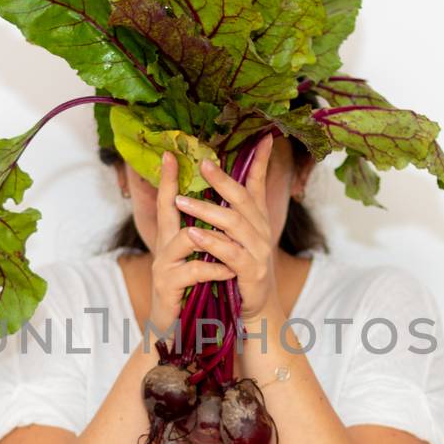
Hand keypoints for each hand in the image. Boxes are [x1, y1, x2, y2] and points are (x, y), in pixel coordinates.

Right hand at [147, 151, 236, 335]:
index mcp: (173, 239)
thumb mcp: (201, 262)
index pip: (169, 202)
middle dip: (177, 185)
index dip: (168, 178)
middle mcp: (164, 247)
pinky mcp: (168, 287)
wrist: (179, 333)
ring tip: (231, 240)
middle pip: (168, 208)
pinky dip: (215, 269)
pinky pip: (195, 270)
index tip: (171, 153)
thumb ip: (208, 239)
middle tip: (189, 162)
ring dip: (212, 237)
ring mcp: (164, 266)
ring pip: (185, 238)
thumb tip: (226, 212)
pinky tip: (227, 271)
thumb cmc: (193, 295)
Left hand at [175, 133, 277, 319]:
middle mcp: (261, 231)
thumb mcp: (237, 236)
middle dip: (222, 179)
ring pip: (234, 224)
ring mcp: (258, 251)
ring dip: (207, 210)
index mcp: (257, 219)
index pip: (258, 184)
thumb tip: (219, 182)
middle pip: (243, 199)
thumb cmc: (241, 269)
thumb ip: (231, 210)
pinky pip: (230, 253)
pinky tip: (194, 234)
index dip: (261, 161)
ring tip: (182, 199)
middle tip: (201, 163)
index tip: (261, 136)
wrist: (254, 307)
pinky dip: (212, 243)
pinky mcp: (251, 272)